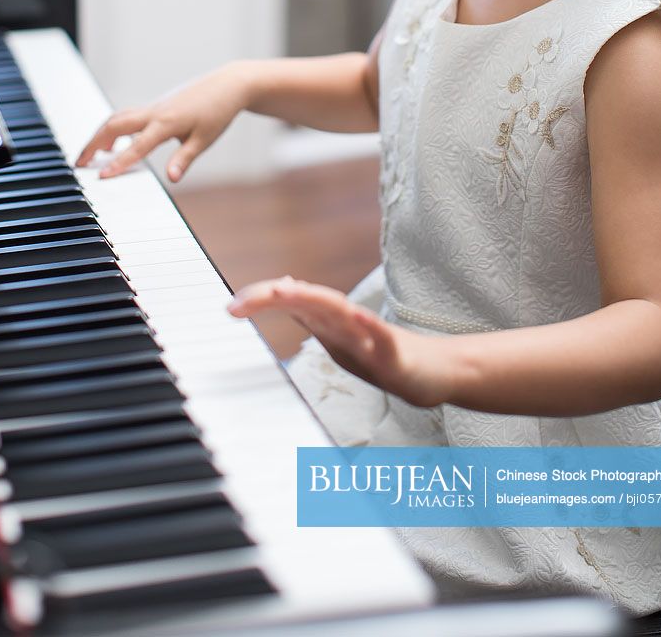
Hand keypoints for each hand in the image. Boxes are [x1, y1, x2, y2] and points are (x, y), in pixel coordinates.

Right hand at [76, 62, 252, 180]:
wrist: (228, 84)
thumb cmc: (218, 111)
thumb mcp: (204, 140)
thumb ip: (184, 159)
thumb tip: (171, 179)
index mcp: (167, 122)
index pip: (137, 146)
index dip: (118, 162)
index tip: (101, 176)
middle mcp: (155, 111)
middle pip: (114, 125)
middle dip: (94, 143)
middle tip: (79, 163)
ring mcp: (154, 106)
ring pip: (118, 117)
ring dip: (101, 134)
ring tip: (91, 154)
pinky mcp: (156, 105)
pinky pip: (128, 115)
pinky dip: (114, 127)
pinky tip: (115, 141)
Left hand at [227, 275, 456, 407]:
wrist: (429, 373)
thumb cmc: (380, 352)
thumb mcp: (336, 334)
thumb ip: (308, 311)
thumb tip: (281, 287)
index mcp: (330, 321)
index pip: (292, 303)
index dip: (262, 301)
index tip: (230, 307)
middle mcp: (347, 321)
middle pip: (310, 301)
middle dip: (276, 297)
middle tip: (241, 301)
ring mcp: (371, 334)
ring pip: (341, 313)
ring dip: (313, 300)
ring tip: (284, 292)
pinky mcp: (396, 351)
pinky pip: (382, 336)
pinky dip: (369, 324)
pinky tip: (356, 315)